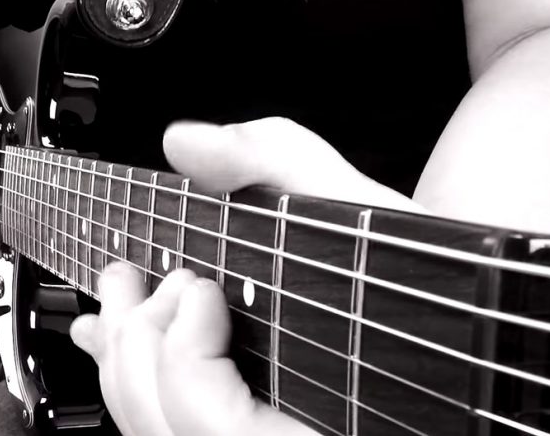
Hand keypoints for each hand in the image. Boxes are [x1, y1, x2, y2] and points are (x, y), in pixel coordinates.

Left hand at [70, 117, 424, 435]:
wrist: (439, 313)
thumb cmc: (410, 271)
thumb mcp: (353, 200)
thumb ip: (272, 158)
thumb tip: (186, 143)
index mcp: (325, 426)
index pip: (214, 424)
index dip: (184, 352)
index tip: (196, 284)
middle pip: (165, 430)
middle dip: (135, 343)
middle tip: (134, 278)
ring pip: (156, 435)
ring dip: (121, 358)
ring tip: (113, 298)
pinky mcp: (245, 433)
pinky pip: (165, 431)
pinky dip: (130, 378)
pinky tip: (111, 337)